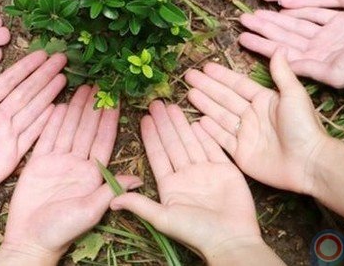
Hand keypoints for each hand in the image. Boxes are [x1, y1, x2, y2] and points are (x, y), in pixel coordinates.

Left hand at [0, 51, 68, 214]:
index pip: (8, 82)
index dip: (25, 68)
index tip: (41, 54)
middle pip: (25, 92)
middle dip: (43, 75)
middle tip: (61, 59)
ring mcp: (7, 135)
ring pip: (33, 109)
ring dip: (48, 94)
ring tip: (64, 78)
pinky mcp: (13, 155)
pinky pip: (33, 134)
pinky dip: (46, 122)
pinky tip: (58, 108)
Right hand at [0, 86, 139, 263]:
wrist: (31, 239)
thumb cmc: (63, 230)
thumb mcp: (91, 211)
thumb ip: (110, 191)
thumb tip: (138, 178)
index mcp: (92, 174)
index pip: (104, 141)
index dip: (110, 120)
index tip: (116, 101)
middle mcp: (77, 164)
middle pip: (87, 130)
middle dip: (93, 107)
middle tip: (99, 84)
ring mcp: (57, 162)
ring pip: (69, 129)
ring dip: (76, 110)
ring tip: (81, 88)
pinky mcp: (38, 163)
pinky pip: (47, 138)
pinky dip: (53, 122)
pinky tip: (59, 106)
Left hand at [109, 102, 272, 263]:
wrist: (231, 239)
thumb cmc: (196, 232)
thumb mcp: (163, 218)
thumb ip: (140, 205)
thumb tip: (111, 202)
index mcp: (170, 186)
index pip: (158, 155)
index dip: (150, 137)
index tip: (144, 118)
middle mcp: (187, 176)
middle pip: (173, 144)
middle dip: (164, 124)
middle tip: (156, 103)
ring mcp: (206, 171)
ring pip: (190, 142)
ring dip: (181, 125)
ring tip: (172, 106)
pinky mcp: (226, 170)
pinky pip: (214, 147)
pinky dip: (206, 134)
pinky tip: (197, 120)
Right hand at [185, 52, 327, 194]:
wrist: (309, 163)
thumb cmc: (304, 127)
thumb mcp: (294, 95)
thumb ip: (282, 72)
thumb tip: (279, 47)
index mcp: (265, 101)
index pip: (238, 85)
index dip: (222, 76)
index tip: (206, 67)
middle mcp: (253, 116)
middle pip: (225, 98)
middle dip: (207, 87)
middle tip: (189, 76)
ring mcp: (246, 135)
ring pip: (220, 116)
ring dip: (205, 104)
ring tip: (189, 93)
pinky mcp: (242, 154)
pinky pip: (222, 139)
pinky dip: (210, 130)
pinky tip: (198, 121)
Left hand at [239, 8, 343, 87]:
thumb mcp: (333, 72)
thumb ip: (305, 67)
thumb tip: (278, 60)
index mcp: (315, 63)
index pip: (281, 53)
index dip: (261, 44)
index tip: (241, 37)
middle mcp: (320, 49)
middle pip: (285, 36)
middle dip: (263, 27)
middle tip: (242, 18)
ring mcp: (330, 34)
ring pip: (296, 23)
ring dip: (277, 16)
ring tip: (256, 9)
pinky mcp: (342, 20)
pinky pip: (316, 11)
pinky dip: (300, 7)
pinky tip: (284, 3)